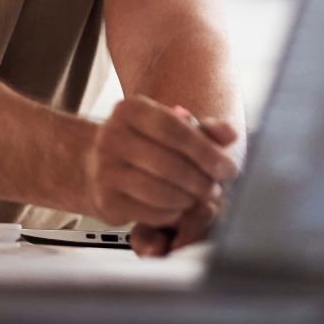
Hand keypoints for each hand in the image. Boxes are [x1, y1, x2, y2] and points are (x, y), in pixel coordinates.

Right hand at [85, 96, 240, 232]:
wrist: (92, 164)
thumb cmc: (141, 144)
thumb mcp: (169, 126)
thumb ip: (203, 129)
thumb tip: (230, 134)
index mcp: (131, 110)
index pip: (176, 130)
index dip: (208, 152)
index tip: (229, 169)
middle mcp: (113, 136)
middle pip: (170, 164)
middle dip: (201, 181)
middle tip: (216, 188)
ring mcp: (105, 169)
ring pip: (160, 191)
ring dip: (188, 199)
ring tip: (198, 198)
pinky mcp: (105, 199)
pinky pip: (149, 212)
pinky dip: (171, 213)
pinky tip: (177, 207)